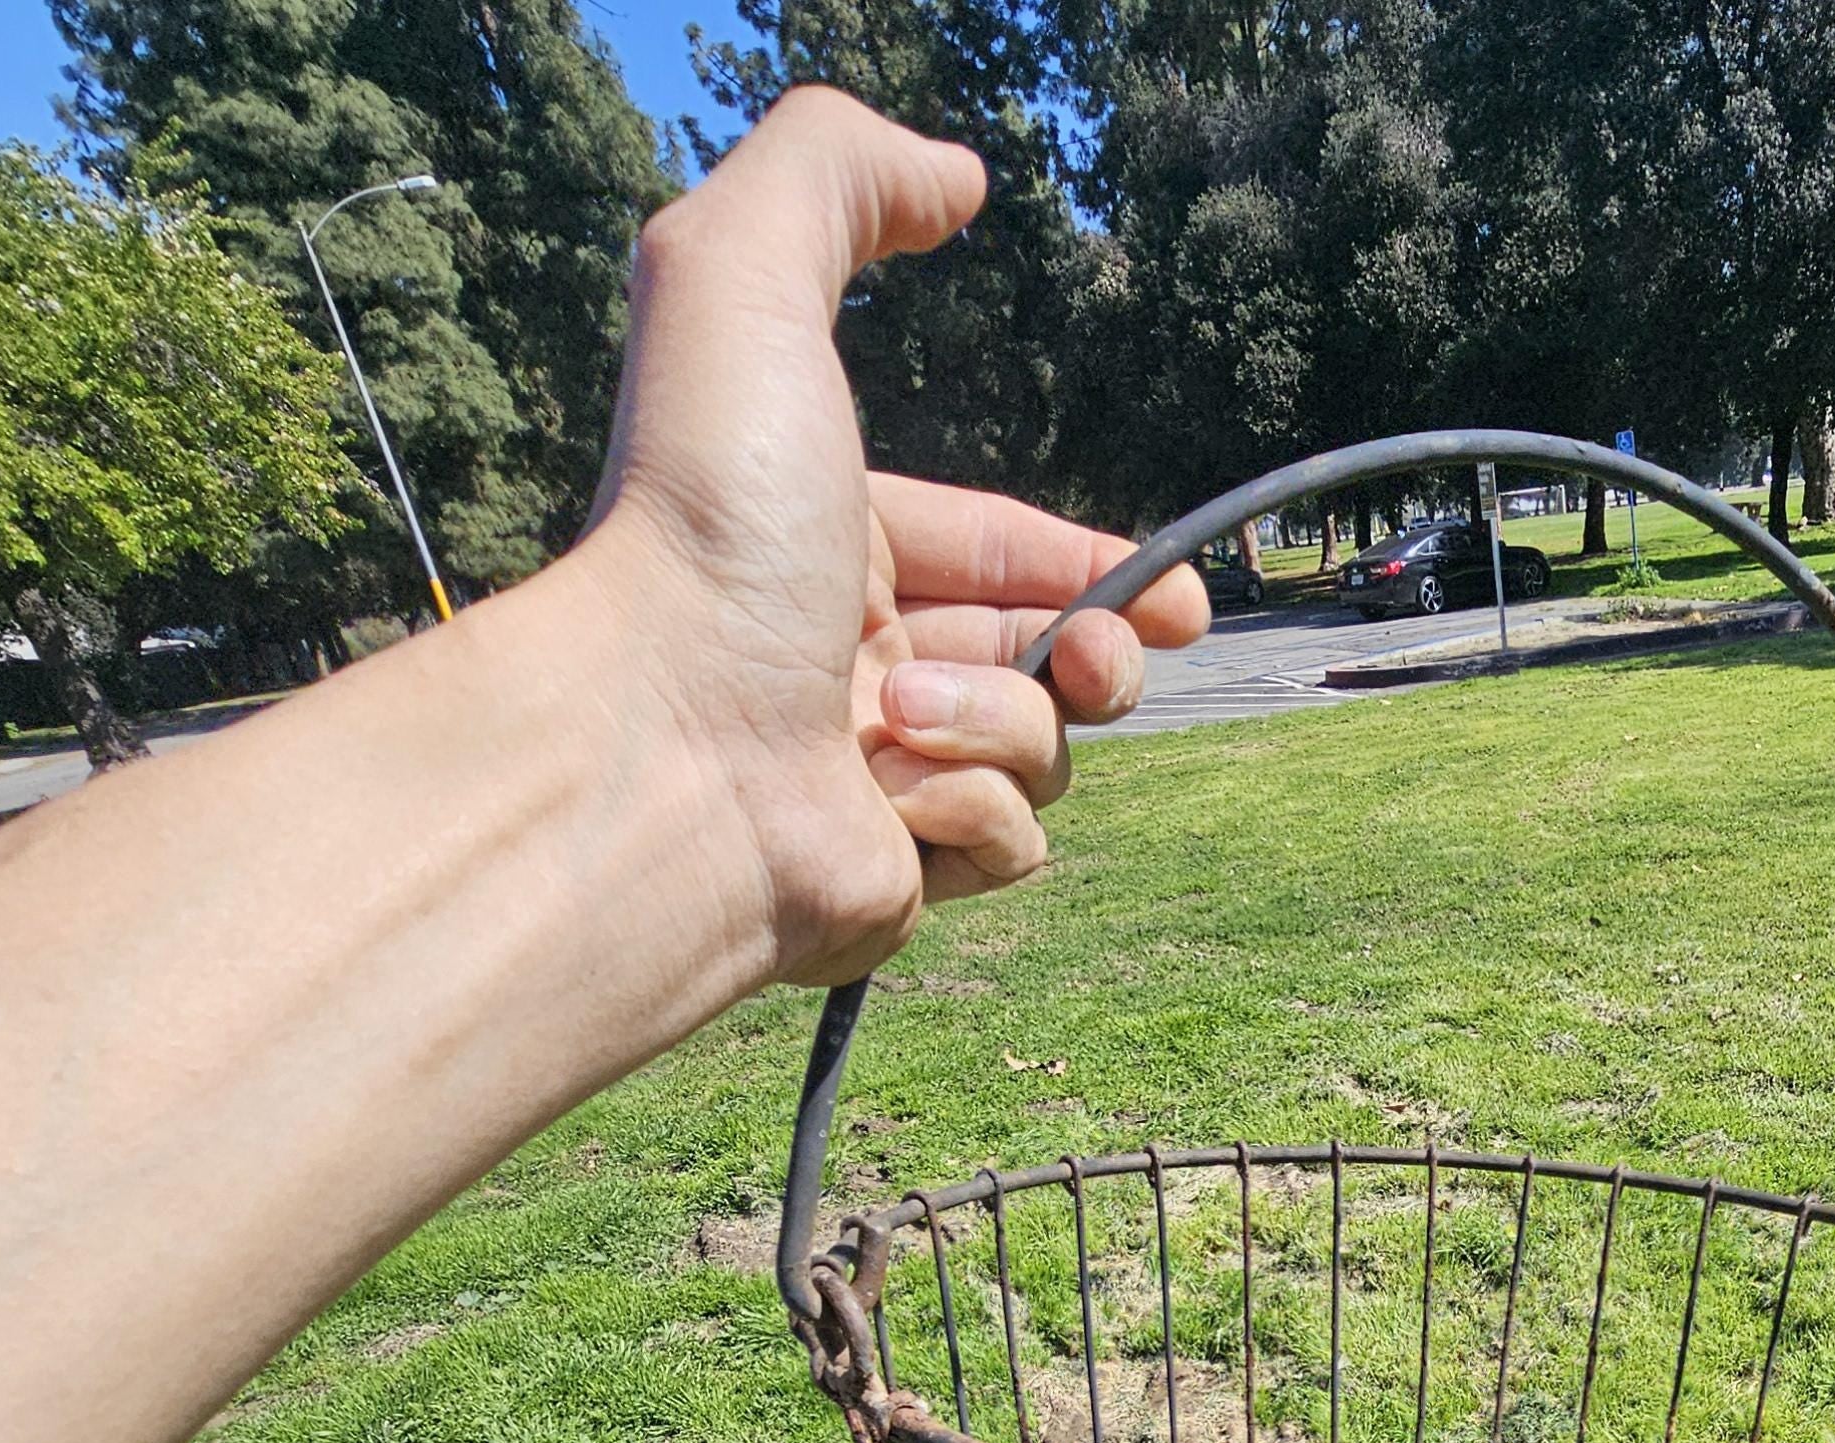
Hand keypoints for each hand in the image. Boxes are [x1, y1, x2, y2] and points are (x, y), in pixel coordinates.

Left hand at [586, 89, 1208, 985]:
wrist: (660, 747)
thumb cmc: (700, 528)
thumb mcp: (743, 281)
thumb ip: (837, 174)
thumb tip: (955, 173)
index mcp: (829, 545)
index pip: (995, 552)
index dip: (1091, 564)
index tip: (1175, 594)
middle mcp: (851, 662)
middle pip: (1044, 659)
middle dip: (1106, 649)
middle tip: (1115, 655)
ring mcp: (876, 777)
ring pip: (1041, 750)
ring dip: (1006, 722)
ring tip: (907, 719)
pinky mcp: (897, 876)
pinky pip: (1009, 843)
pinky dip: (975, 813)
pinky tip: (898, 799)